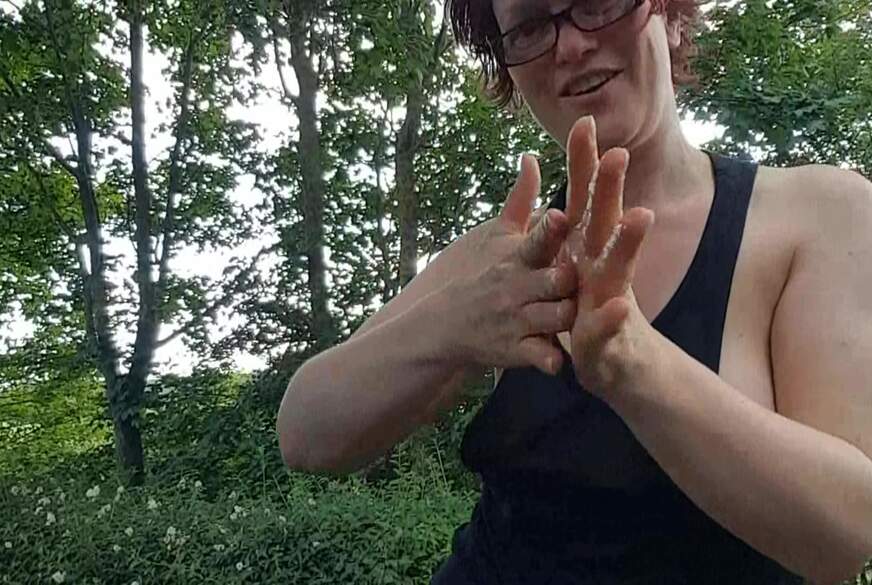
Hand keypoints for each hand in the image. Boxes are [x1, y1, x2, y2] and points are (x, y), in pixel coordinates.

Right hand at [446, 154, 578, 375]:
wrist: (446, 326)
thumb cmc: (483, 275)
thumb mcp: (498, 237)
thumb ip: (521, 199)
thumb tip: (532, 157)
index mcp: (517, 259)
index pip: (535, 241)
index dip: (547, 231)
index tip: (559, 215)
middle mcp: (517, 288)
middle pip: (552, 281)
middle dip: (565, 279)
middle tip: (578, 274)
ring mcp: (516, 320)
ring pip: (552, 318)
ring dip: (567, 317)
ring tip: (582, 316)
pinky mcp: (515, 351)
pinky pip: (538, 356)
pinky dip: (549, 360)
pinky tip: (562, 363)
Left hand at [563, 117, 656, 397]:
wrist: (615, 368)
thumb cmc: (590, 312)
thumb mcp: (574, 269)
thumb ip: (565, 232)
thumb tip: (554, 192)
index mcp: (588, 251)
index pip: (586, 201)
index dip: (584, 165)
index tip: (582, 122)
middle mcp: (603, 268)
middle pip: (606, 223)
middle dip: (611, 189)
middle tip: (618, 152)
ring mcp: (609, 300)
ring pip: (619, 268)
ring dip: (629, 242)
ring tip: (640, 215)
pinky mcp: (607, 337)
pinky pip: (609, 327)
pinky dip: (612, 317)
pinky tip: (618, 304)